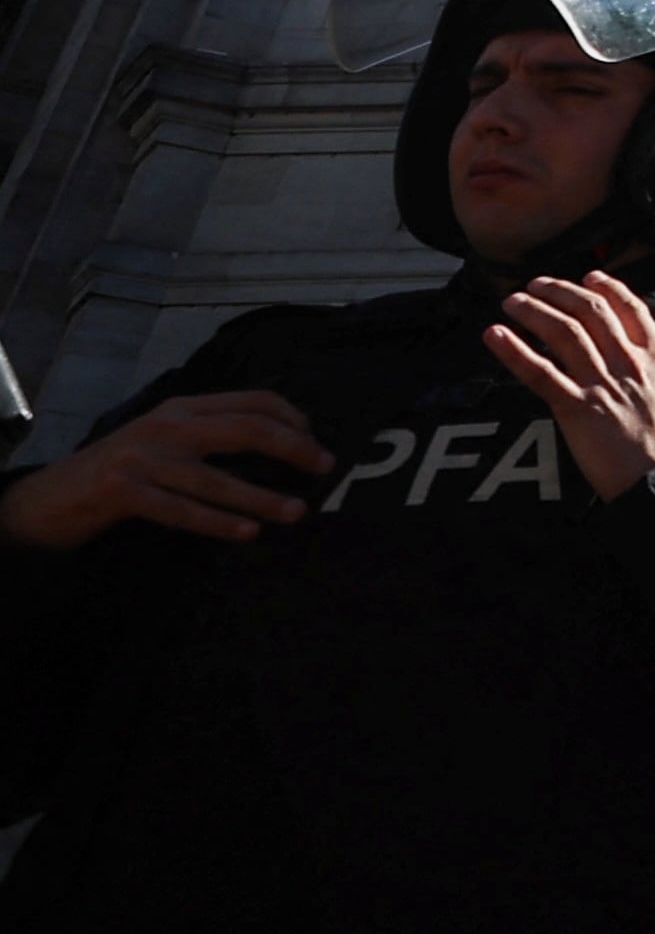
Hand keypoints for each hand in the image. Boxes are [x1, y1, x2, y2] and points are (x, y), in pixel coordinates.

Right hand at [0, 391, 329, 547]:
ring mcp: (143, 458)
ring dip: (261, 497)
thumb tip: (282, 445)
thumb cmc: (123, 470)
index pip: (252, 401)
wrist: (52, 495)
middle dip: (292, 447)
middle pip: (245, 429)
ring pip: (216, 477)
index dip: (292, 419)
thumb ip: (212, 435)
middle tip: (324, 467)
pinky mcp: (123, 492)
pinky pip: (181, 509)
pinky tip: (246, 532)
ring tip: (296, 512)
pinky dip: (217, 521)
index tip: (316, 442)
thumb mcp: (168, 440)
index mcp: (183, 407)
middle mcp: (167, 426)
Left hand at [484, 273, 654, 498]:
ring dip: (534, 311)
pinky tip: (495, 335)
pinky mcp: (576, 407)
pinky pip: (539, 371)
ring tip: (514, 301)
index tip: (591, 277)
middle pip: (592, 313)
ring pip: (564, 333)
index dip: (609, 289)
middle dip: (562, 292)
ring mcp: (601, 383)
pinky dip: (513, 351)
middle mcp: (628, 364)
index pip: (632, 311)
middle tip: (540, 284)